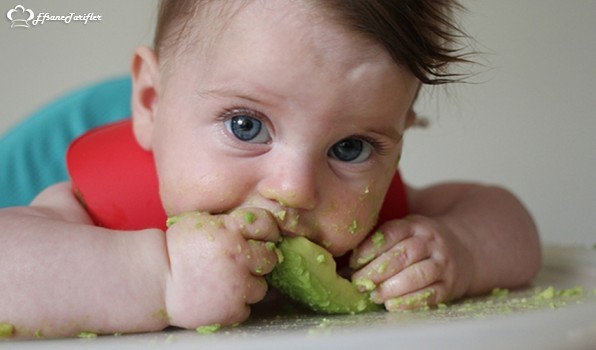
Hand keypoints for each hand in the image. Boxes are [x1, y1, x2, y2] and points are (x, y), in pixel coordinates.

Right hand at [164, 208, 279, 327]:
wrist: (157, 282)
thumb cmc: (175, 250)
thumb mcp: (199, 222)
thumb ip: (227, 222)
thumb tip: (252, 225)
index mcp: (230, 230)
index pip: (266, 224)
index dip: (267, 232)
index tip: (261, 239)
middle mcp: (239, 256)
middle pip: (270, 258)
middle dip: (259, 261)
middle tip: (241, 264)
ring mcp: (238, 285)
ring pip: (261, 287)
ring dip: (248, 286)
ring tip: (227, 284)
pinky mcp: (233, 309)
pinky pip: (246, 308)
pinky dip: (236, 305)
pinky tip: (220, 298)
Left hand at [350, 215, 472, 310]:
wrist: (463, 249)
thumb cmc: (420, 242)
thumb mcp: (405, 230)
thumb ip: (381, 238)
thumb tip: (346, 256)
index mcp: (415, 225)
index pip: (392, 232)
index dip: (371, 248)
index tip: (353, 261)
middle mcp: (430, 242)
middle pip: (404, 255)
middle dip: (377, 270)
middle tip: (358, 282)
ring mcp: (442, 263)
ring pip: (418, 274)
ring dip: (393, 287)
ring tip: (374, 295)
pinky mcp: (449, 285)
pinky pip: (430, 294)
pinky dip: (410, 301)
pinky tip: (392, 305)